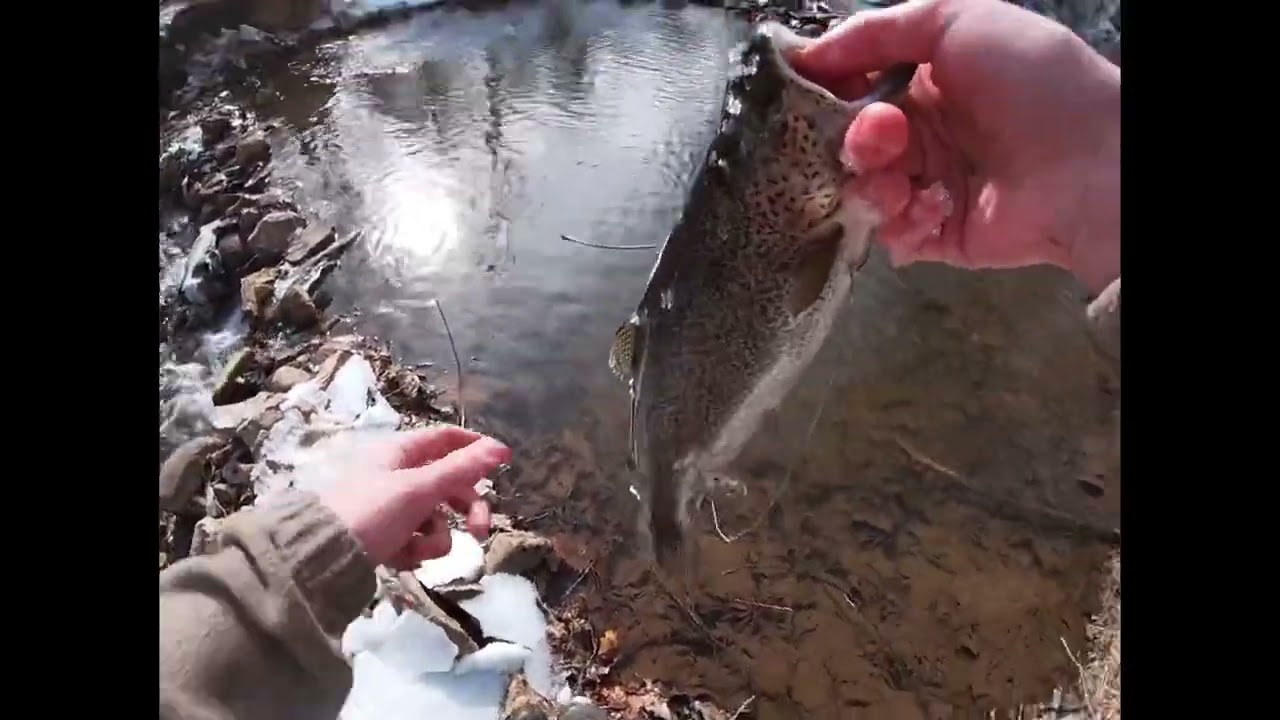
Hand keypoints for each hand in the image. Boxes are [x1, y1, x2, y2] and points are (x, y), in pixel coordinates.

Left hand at [315, 425, 511, 569]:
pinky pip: (416, 539)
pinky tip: (398, 557)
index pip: (447, 439)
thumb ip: (461, 470)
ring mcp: (390, 507)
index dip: (476, 447)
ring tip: (417, 549)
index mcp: (401, 452)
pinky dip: (414, 549)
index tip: (503, 462)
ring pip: (435, 518)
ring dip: (435, 537)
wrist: (319, 557)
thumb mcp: (419, 489)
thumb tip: (501, 448)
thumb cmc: (370, 512)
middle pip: (448, 484)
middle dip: (466, 509)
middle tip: (481, 532)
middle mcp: (397, 474)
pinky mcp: (384, 536)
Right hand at [794, 0, 1119, 290]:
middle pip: (850, 142)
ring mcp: (928, 186)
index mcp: (926, 82)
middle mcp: (924, 133)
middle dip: (856, 138)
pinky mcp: (936, 235)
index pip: (853, 87)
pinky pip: (890, 234)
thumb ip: (879, 29)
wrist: (1092, 165)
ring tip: (903, 182)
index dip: (828, 90)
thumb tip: (809, 53)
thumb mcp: (960, 21)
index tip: (808, 93)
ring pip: (862, 190)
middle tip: (882, 136)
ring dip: (873, 183)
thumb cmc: (1035, 82)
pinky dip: (902, 221)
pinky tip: (932, 208)